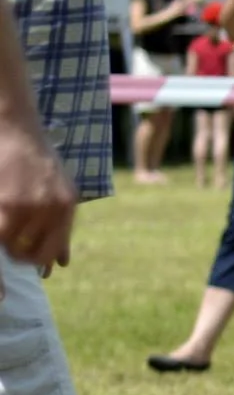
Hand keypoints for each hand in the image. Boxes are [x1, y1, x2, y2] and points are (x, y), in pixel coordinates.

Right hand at [0, 124, 76, 271]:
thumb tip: (61, 264)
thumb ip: (61, 228)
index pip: (53, 249)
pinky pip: (1, 230)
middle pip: (32, 253)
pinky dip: (1, 229)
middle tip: (11, 248)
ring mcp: (28, 205)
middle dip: (19, 256)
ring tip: (5, 227)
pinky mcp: (7, 202)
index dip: (40, 261)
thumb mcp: (60, 192)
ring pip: (11, 244)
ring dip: (5, 241)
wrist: (17, 129)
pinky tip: (2, 216)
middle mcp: (52, 209)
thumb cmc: (37, 161)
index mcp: (67, 207)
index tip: (32, 265)